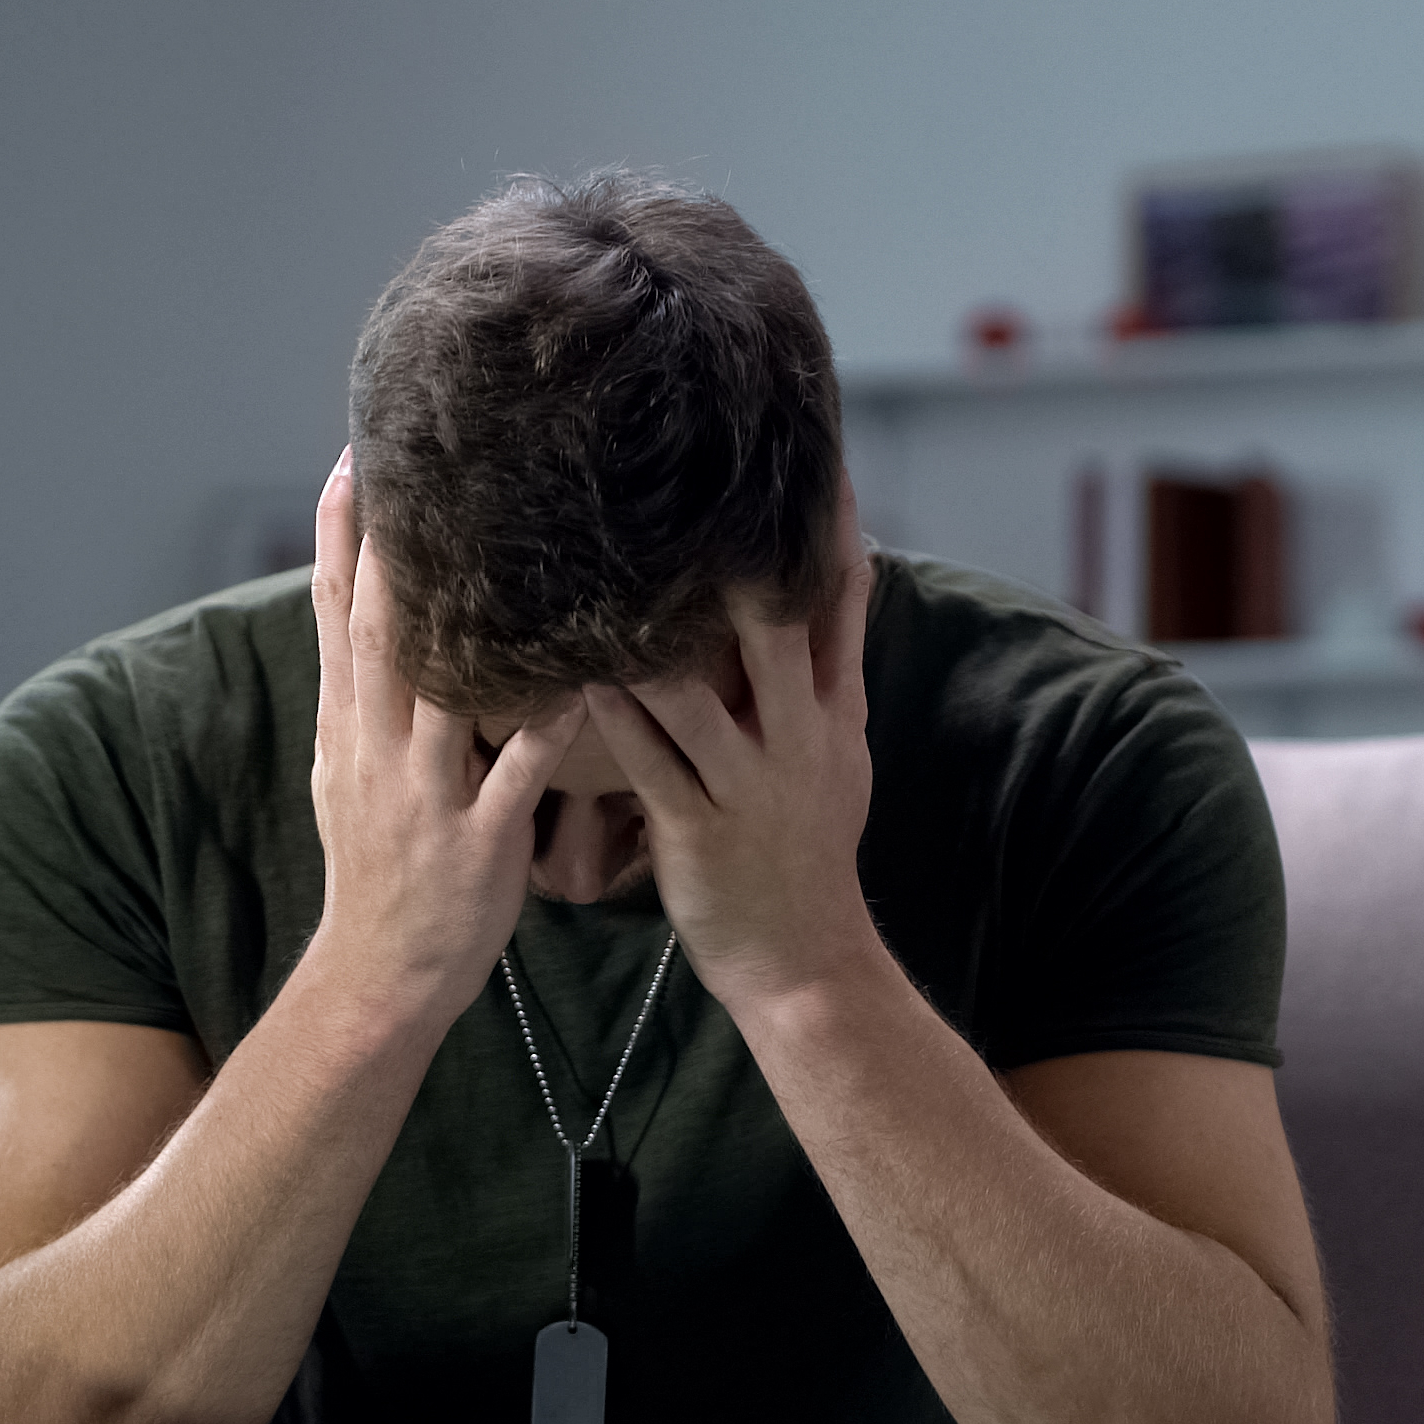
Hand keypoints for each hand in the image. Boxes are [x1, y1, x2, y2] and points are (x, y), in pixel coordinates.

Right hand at [304, 450, 578, 1022]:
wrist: (378, 978)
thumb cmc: (378, 872)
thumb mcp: (348, 777)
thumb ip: (363, 701)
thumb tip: (366, 625)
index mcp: (348, 730)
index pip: (335, 616)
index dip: (342, 537)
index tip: (351, 461)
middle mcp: (379, 751)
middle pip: (379, 633)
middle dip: (391, 548)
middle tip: (412, 465)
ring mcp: (426, 795)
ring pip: (442, 690)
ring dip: (464, 618)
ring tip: (500, 540)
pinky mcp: (478, 841)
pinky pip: (517, 773)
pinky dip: (546, 726)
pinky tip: (581, 680)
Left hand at [582, 487, 886, 1014]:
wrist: (805, 963)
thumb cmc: (809, 853)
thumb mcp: (843, 758)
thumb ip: (834, 671)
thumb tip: (845, 581)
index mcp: (834, 721)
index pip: (843, 609)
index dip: (833, 534)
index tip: (818, 460)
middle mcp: (797, 744)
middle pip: (779, 636)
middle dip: (745, 565)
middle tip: (703, 491)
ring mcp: (747, 788)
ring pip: (697, 698)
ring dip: (649, 639)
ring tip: (603, 575)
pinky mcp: (696, 831)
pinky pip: (647, 763)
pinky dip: (613, 718)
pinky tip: (578, 675)